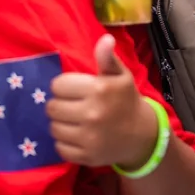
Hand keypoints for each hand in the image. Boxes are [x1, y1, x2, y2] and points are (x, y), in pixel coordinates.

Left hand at [48, 34, 158, 168]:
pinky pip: (60, 148)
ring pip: (53, 128)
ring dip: (60, 123)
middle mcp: (92, 114)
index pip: (58, 85)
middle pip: (52, 107)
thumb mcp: (120, 76)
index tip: (74, 90)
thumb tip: (106, 38)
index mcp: (99, 89)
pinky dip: (65, 142)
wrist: (142, 135)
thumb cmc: (126, 100)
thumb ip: (107, 58)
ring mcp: (88, 138)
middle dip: (59, 104)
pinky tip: (77, 135)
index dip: (63, 86)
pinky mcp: (86, 156)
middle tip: (72, 105)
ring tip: (73, 120)